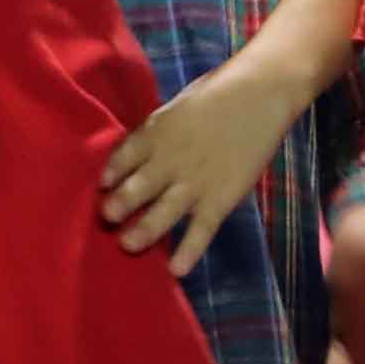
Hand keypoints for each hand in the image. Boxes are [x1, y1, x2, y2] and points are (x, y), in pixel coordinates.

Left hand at [99, 72, 292, 267]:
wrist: (261, 93)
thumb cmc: (220, 93)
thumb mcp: (179, 106)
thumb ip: (160, 132)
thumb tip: (141, 151)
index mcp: (155, 133)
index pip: (122, 158)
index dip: (109, 174)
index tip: (103, 187)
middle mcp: (168, 161)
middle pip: (133, 191)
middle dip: (116, 208)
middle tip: (107, 219)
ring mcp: (194, 183)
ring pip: (160, 215)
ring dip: (140, 233)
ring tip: (127, 244)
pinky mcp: (220, 199)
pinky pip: (200, 230)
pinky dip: (187, 252)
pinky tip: (175, 270)